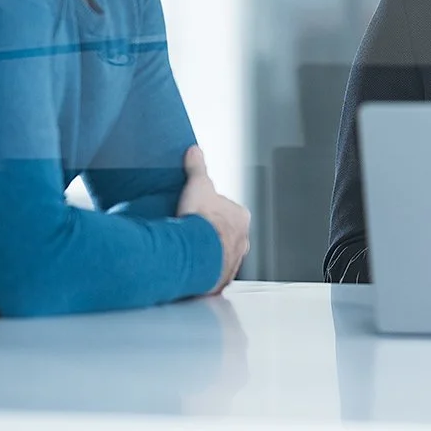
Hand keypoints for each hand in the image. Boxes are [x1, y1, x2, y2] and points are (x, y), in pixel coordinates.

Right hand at [176, 145, 250, 293]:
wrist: (192, 252)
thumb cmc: (200, 220)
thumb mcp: (197, 185)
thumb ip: (197, 168)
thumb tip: (195, 151)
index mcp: (241, 217)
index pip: (228, 211)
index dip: (211, 210)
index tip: (197, 212)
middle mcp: (242, 241)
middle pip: (226, 235)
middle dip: (211, 234)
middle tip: (190, 231)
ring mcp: (232, 262)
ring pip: (220, 256)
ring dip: (207, 254)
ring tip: (187, 251)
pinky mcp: (220, 280)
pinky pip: (211, 275)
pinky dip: (202, 272)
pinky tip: (189, 268)